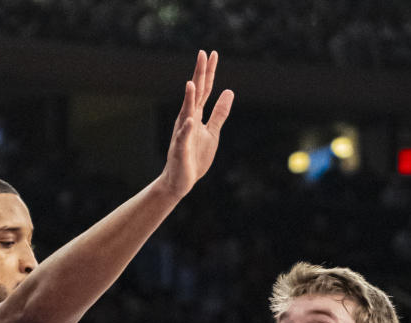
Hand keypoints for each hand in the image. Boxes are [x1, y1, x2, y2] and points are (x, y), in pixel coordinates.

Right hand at [160, 50, 233, 199]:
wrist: (180, 180)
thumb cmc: (195, 156)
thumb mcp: (212, 132)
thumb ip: (220, 113)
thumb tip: (229, 91)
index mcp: (196, 115)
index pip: (204, 90)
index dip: (209, 72)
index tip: (213, 54)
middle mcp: (188, 120)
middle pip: (195, 94)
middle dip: (199, 75)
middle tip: (202, 54)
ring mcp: (182, 134)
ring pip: (186, 113)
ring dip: (189, 98)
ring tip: (192, 82)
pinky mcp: (180, 149)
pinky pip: (183, 138)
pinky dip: (186, 129)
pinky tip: (190, 119)